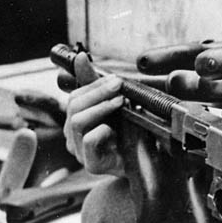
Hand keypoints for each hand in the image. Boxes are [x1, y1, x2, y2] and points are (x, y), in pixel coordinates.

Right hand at [62, 52, 125, 175]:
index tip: (116, 79)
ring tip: (120, 102)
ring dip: (101, 107)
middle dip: (98, 92)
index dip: (93, 84)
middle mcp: (74, 136)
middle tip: (119, 85)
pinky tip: (115, 130)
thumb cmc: (130, 135)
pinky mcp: (92, 165)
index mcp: (78, 121)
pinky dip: (103, 130)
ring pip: (78, 121)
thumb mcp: (118, 107)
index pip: (75, 96)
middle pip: (73, 106)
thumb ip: (99, 85)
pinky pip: (89, 141)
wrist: (148, 166)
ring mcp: (80, 151)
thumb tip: (81, 57)